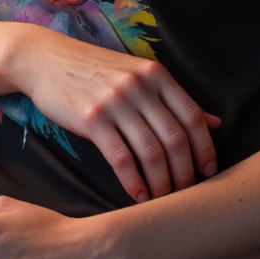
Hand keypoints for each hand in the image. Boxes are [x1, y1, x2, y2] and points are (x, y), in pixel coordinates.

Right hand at [10, 26, 220, 202]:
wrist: (44, 59)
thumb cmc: (93, 69)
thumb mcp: (137, 73)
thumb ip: (173, 98)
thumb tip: (216, 122)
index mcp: (155, 74)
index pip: (193, 116)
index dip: (205, 148)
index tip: (209, 172)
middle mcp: (139, 86)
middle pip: (175, 139)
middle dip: (185, 173)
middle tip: (186, 193)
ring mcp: (116, 102)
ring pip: (151, 152)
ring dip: (161, 183)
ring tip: (163, 199)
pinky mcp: (92, 119)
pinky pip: (121, 159)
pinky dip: (134, 182)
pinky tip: (138, 196)